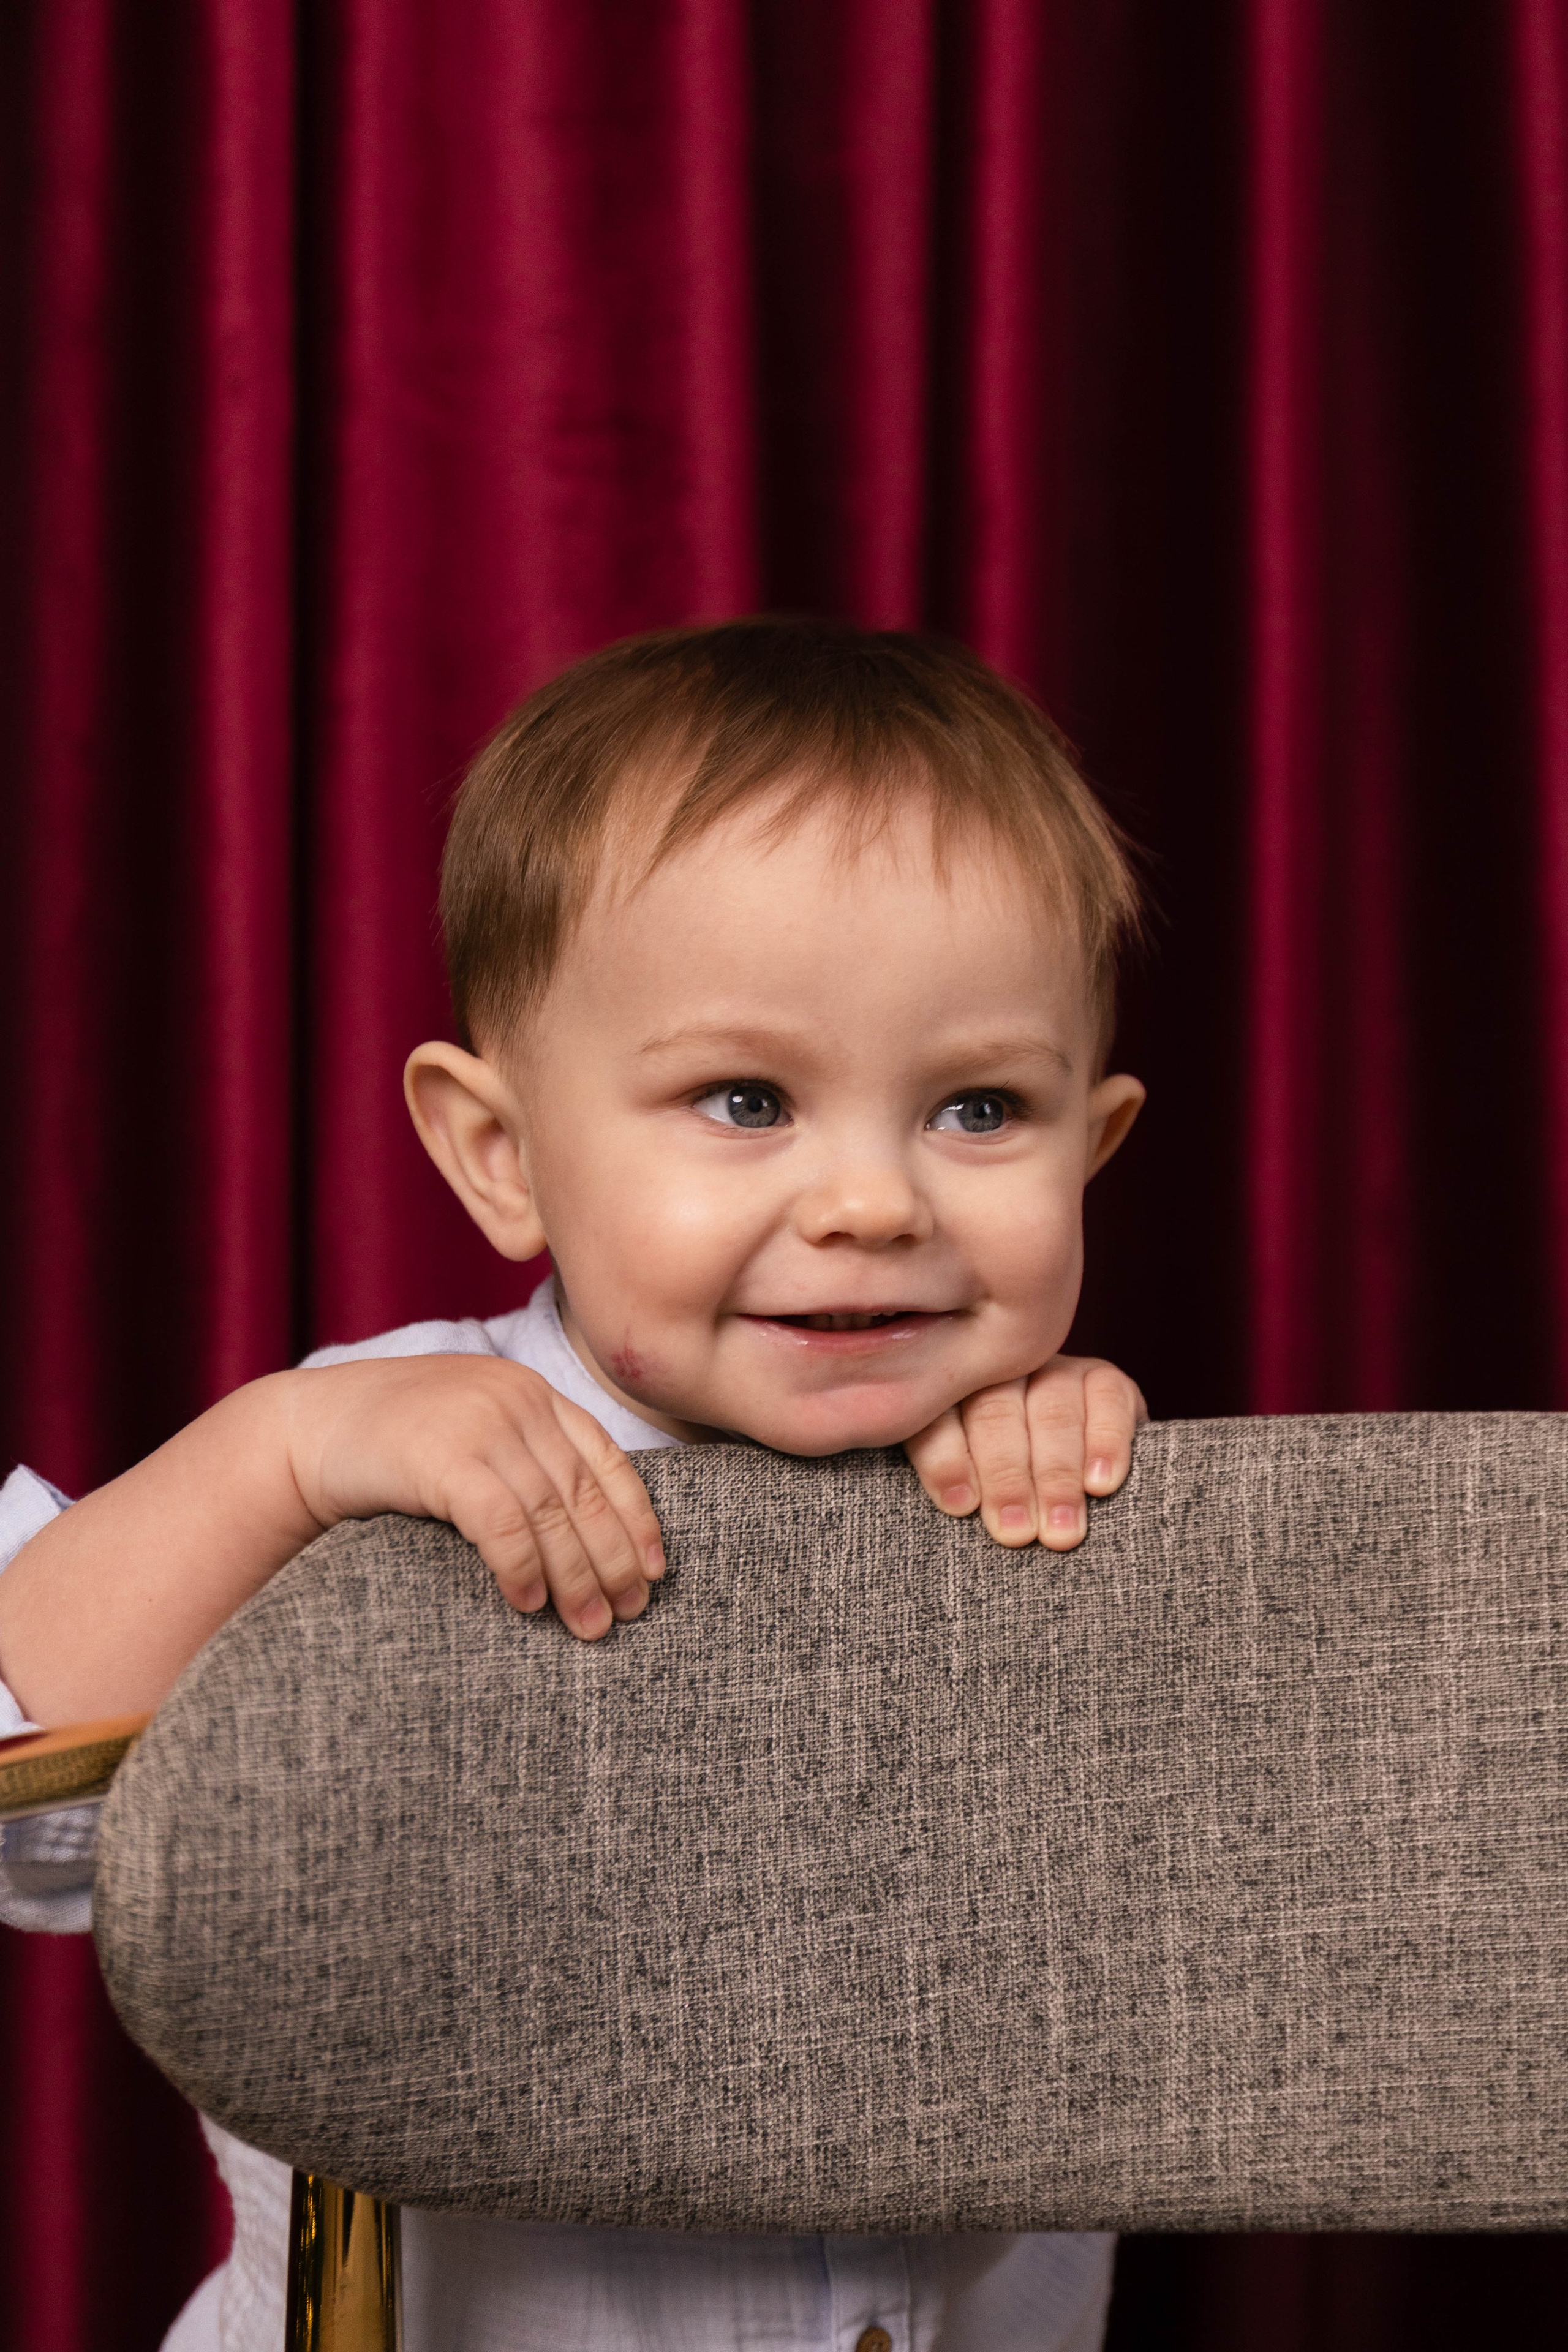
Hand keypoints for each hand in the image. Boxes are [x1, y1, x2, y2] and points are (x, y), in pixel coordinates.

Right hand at [282, 1356, 664, 1639]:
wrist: (308, 1427)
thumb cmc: (394, 1444)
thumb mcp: (473, 1436)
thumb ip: (526, 1460)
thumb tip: (587, 1534)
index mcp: (532, 1393)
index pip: (608, 1458)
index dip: (638, 1518)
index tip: (655, 1570)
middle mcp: (516, 1399)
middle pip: (585, 1492)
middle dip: (614, 1559)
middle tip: (629, 1614)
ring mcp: (480, 1423)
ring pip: (551, 1513)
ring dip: (576, 1576)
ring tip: (589, 1626)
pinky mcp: (442, 1455)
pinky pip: (501, 1522)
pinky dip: (522, 1567)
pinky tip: (528, 1604)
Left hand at [903, 1356, 1146, 1549]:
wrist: (1079, 1483)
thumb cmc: (1009, 1501)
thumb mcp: (974, 1494)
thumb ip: (959, 1492)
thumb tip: (960, 1507)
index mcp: (948, 1395)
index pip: (938, 1418)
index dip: (948, 1461)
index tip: (961, 1506)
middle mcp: (998, 1372)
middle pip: (995, 1412)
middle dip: (1006, 1477)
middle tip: (1016, 1532)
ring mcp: (1053, 1371)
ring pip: (1051, 1410)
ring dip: (1056, 1475)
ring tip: (1060, 1530)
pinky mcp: (1104, 1378)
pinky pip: (1107, 1400)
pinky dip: (1104, 1444)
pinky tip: (1100, 1485)